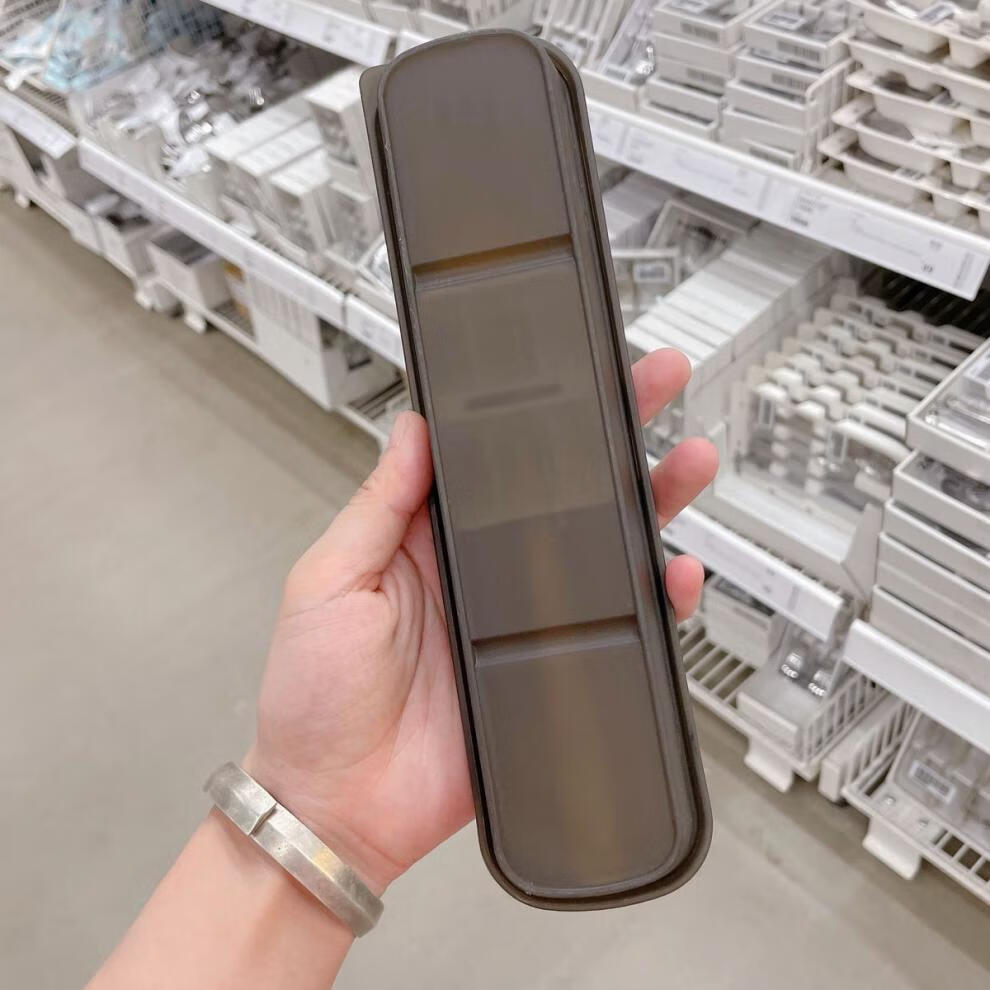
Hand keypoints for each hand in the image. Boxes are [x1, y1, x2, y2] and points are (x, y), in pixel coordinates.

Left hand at [245, 349, 717, 894]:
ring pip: (603, 550)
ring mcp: (523, 619)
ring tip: (686, 462)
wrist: (341, 809)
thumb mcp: (326, 584)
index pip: (492, 460)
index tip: (569, 370)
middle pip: (562, 492)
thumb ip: (376, 506)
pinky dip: (654, 602)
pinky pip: (617, 629)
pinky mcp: (550, 669)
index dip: (534, 416)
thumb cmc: (313, 701)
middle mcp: (484, 571)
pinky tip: (673, 574)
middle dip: (613, 434)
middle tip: (653, 385)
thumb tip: (412, 428)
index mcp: (428, 538)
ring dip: (650, 503)